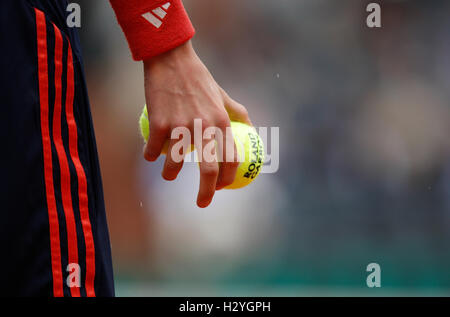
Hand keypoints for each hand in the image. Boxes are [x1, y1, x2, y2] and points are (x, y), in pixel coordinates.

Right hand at [142, 41, 250, 207]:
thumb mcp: (222, 94)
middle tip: (203, 204)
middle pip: (208, 170)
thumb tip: (251, 129)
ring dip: (170, 174)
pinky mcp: (159, 123)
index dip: (228, 178)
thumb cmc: (199, 78)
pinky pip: (154, 150)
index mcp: (222, 121)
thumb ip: (238, 112)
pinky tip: (150, 155)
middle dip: (206, 193)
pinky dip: (151, 156)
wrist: (171, 59)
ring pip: (175, 164)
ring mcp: (180, 126)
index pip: (231, 158)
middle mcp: (204, 126)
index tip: (222, 187)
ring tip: (168, 174)